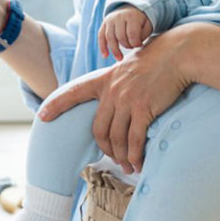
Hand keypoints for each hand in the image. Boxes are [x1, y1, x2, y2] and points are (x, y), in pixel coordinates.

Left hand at [38, 26, 196, 174]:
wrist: (177, 54)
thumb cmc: (156, 59)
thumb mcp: (128, 66)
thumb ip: (117, 82)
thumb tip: (116, 99)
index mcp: (104, 80)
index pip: (74, 92)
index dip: (56, 104)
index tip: (42, 116)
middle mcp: (111, 91)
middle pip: (99, 129)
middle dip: (105, 149)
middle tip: (114, 159)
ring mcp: (126, 101)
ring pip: (116, 138)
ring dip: (121, 157)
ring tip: (129, 166)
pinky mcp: (143, 109)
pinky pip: (134, 140)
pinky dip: (135, 155)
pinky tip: (138, 163)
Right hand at [98, 7, 151, 60]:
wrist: (131, 8)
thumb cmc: (141, 20)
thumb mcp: (147, 24)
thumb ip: (144, 34)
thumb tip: (135, 44)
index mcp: (131, 16)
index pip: (132, 34)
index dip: (135, 43)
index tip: (139, 45)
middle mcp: (119, 17)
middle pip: (120, 37)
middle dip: (127, 46)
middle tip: (132, 48)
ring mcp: (110, 20)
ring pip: (110, 38)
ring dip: (114, 50)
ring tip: (120, 59)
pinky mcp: (104, 24)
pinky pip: (101, 36)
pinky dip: (102, 47)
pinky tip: (105, 56)